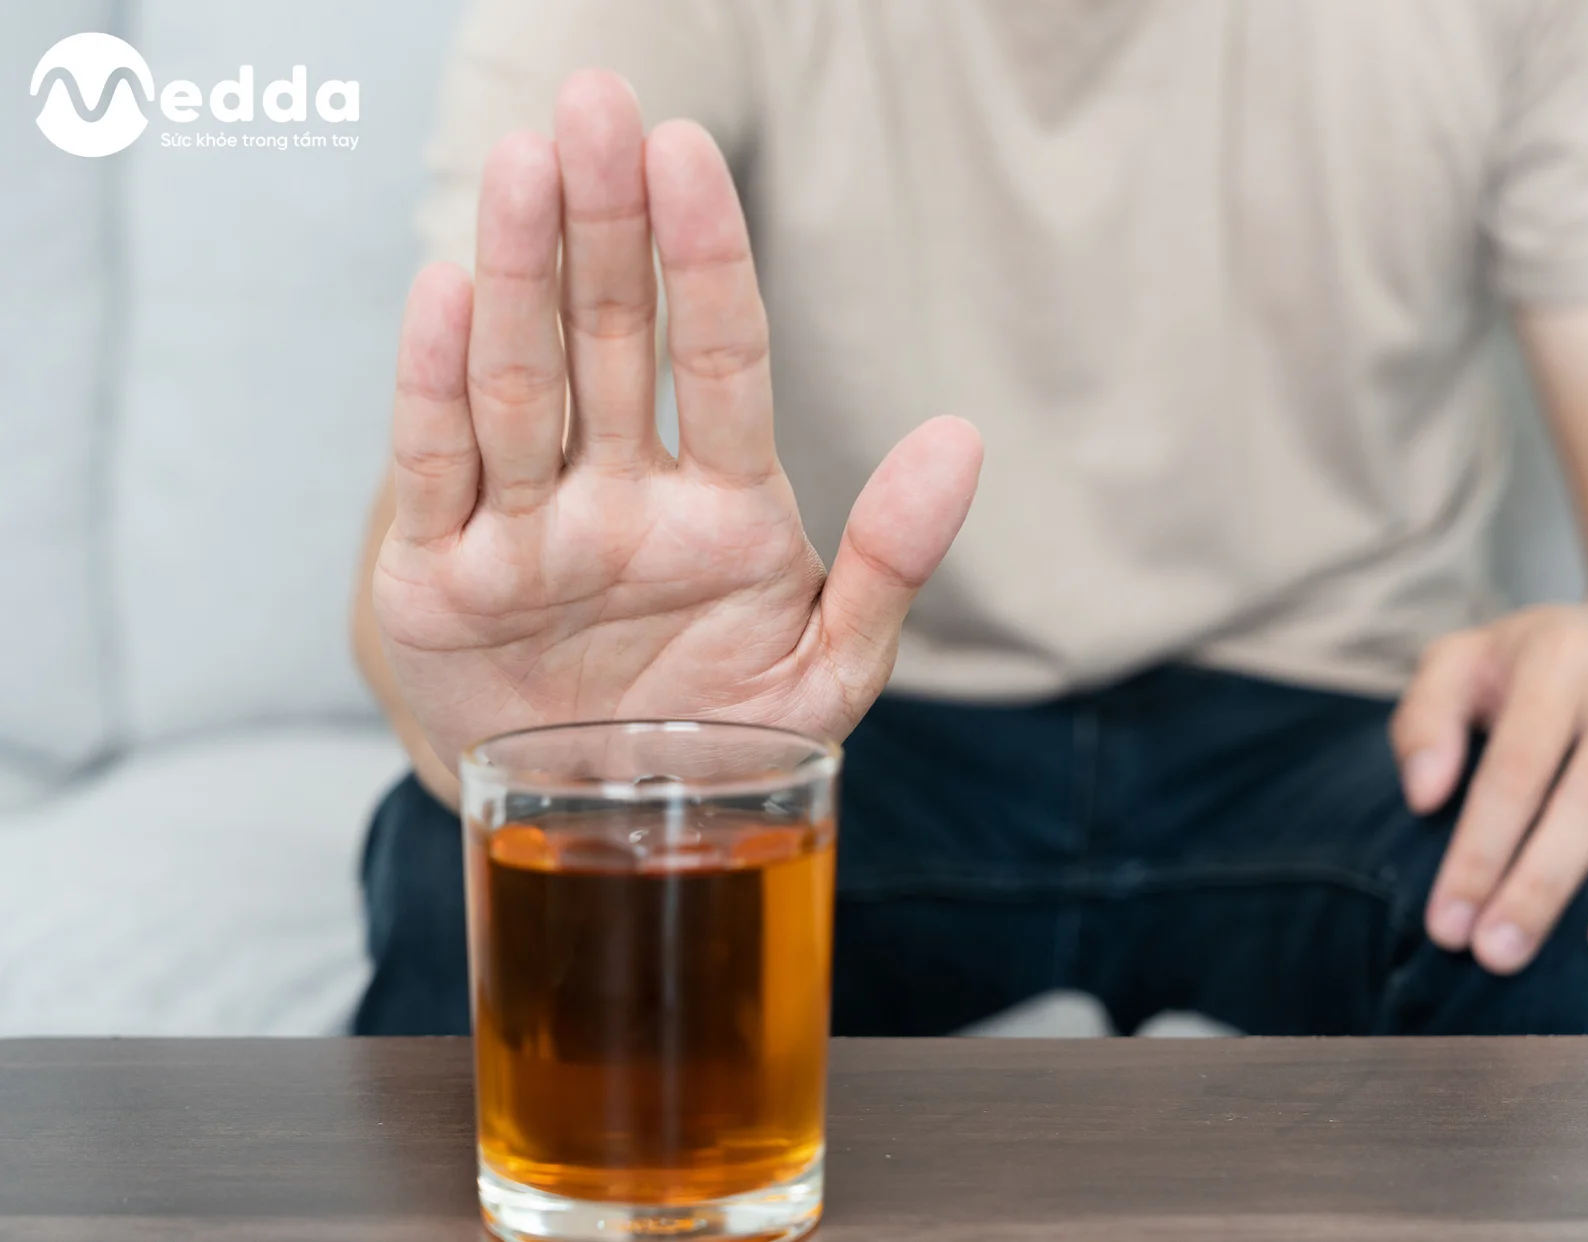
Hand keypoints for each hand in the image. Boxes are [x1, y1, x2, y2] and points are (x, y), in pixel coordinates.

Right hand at [372, 71, 981, 770]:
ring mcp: (527, 528)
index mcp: (719, 504)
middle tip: (599, 106)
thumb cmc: (718, 740)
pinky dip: (435, 388)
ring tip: (525, 166)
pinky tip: (445, 291)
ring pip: (522, 383)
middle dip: (605, 228)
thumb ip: (890, 564)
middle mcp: (617, 494)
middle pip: (609, 340)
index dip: (708, 260)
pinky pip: (439, 470)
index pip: (720, 358)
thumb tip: (961, 442)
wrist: (602, 833)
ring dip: (521, 276)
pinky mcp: (441, 577)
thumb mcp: (826, 671)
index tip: (692, 157)